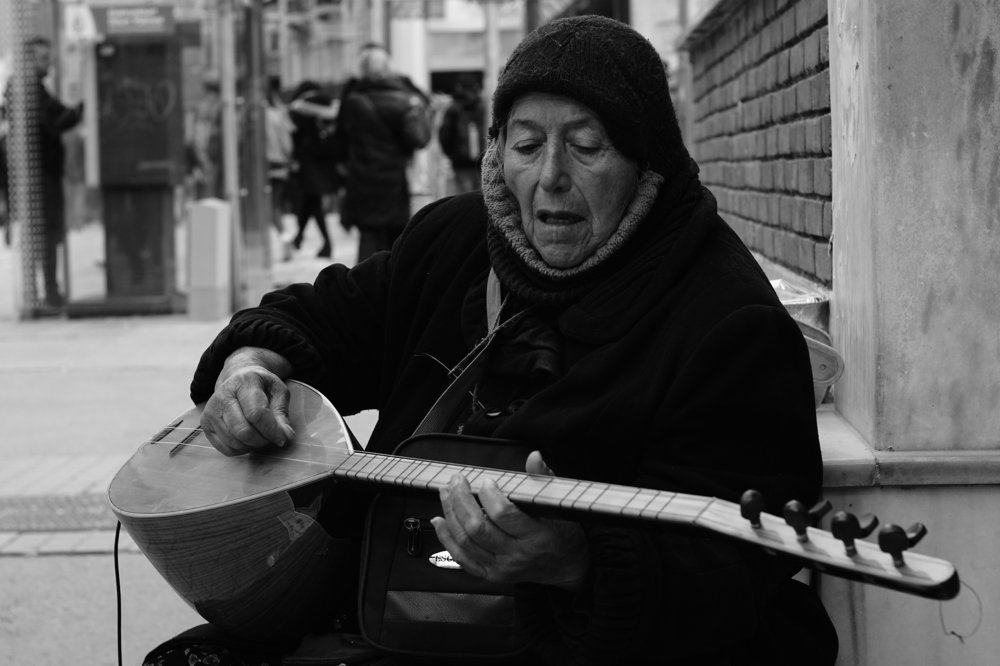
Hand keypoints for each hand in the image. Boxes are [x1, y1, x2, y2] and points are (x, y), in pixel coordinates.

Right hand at [200, 348, 294, 455]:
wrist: (237, 378)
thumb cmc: (261, 387)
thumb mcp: (278, 392)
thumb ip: (282, 414)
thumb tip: (286, 436)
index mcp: (244, 382)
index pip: (256, 413)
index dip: (271, 430)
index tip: (282, 439)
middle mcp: (222, 395)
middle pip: (243, 431)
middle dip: (262, 440)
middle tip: (270, 437)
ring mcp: (210, 410)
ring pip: (234, 442)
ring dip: (252, 445)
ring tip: (259, 435)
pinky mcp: (205, 424)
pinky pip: (225, 449)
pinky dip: (241, 450)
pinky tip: (246, 439)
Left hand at [431, 451, 588, 590]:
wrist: (567, 567)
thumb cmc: (563, 534)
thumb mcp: (559, 504)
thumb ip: (544, 479)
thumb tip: (534, 457)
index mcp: (535, 536)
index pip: (504, 515)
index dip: (490, 495)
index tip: (486, 481)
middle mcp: (516, 555)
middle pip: (478, 528)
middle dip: (461, 500)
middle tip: (457, 481)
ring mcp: (501, 568)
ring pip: (465, 542)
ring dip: (451, 514)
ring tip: (446, 493)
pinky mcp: (490, 574)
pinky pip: (462, 558)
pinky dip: (446, 538)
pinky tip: (440, 520)